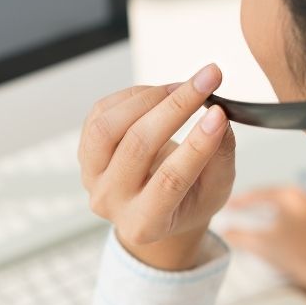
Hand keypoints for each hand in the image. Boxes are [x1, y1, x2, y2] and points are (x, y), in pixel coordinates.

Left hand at [80, 64, 236, 269]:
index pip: (169, 181)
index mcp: (145, 224)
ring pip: (108, 127)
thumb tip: (219, 118)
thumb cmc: (187, 201)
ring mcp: (92, 177)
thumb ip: (220, 158)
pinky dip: (133, 95)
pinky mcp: (85, 151)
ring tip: (181, 87)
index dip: (196, 145)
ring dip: (149, 97)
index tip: (219, 113)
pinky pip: (101, 113)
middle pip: (136, 147)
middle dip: (176, 107)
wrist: (154, 208)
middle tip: (208, 80)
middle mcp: (111, 202)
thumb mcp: (215, 190)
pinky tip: (159, 94)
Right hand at [222, 186, 305, 297]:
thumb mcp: (262, 244)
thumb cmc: (297, 254)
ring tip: (253, 217)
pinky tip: (274, 229)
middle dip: (254, 203)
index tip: (225, 206)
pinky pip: (294, 215)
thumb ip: (239, 236)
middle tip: (238, 208)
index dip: (239, 201)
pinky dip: (280, 219)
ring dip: (268, 211)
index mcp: (290, 195)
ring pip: (285, 206)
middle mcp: (305, 197)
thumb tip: (224, 232)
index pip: (259, 193)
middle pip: (273, 197)